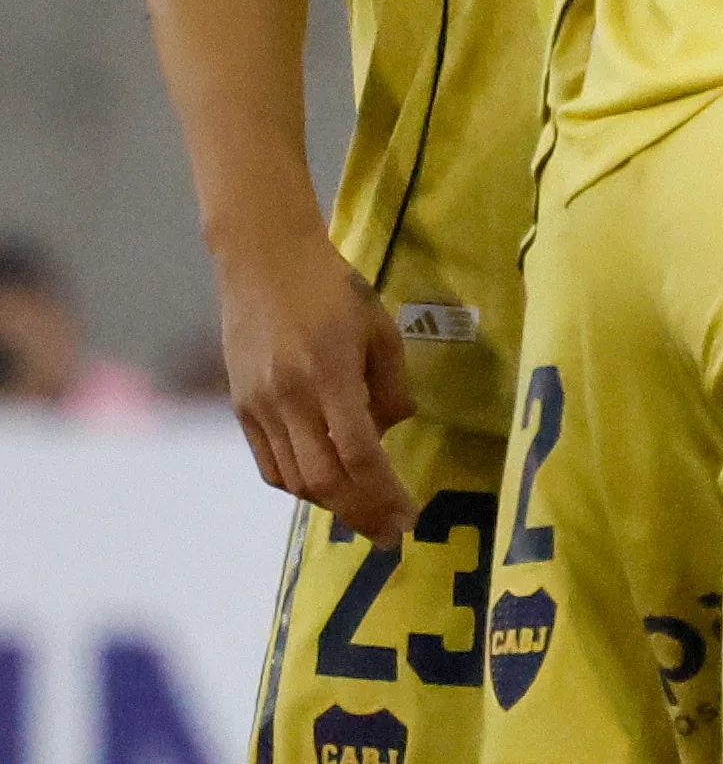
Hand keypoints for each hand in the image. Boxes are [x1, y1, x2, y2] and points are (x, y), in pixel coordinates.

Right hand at [217, 234, 415, 541]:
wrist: (264, 260)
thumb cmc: (333, 288)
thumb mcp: (381, 328)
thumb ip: (390, 386)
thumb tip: (390, 433)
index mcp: (330, 375)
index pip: (360, 454)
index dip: (385, 494)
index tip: (409, 518)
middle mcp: (289, 398)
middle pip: (324, 479)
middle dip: (361, 512)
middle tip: (391, 534)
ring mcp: (258, 406)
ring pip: (293, 479)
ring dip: (331, 504)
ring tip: (364, 514)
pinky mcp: (240, 407)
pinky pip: (269, 464)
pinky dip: (298, 484)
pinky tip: (325, 487)